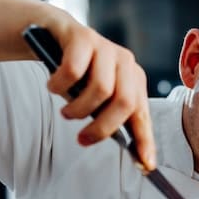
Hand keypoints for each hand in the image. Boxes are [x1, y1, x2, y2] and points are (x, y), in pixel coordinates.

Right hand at [44, 19, 156, 169]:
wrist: (53, 32)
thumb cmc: (78, 72)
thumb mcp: (95, 96)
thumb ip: (111, 118)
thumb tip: (134, 155)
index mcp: (134, 79)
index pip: (143, 115)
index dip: (145, 140)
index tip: (146, 165)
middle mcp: (125, 63)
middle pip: (125, 103)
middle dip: (102, 128)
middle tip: (82, 139)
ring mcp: (106, 48)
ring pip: (101, 89)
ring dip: (78, 108)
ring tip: (66, 112)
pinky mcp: (83, 37)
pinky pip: (73, 70)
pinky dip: (59, 85)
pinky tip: (53, 86)